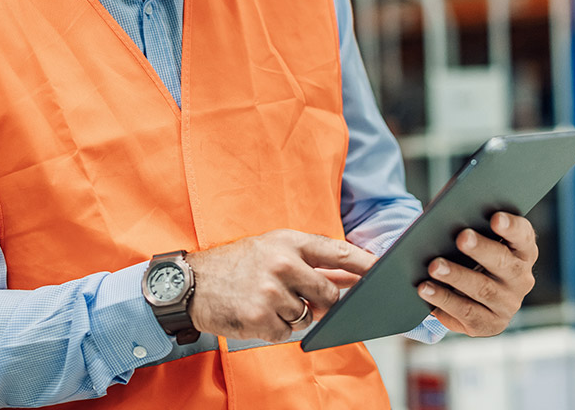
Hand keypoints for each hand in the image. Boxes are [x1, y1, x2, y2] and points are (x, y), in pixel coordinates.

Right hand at [186, 229, 376, 342]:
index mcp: (287, 242)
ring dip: (292, 315)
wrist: (191, 283)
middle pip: (329, 294)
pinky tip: (256, 313)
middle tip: (299, 297)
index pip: (337, 252)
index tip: (383, 271)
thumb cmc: (234, 265)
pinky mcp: (261, 317)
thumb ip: (308, 262)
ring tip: (265, 300)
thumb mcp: (269, 249)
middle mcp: (282, 263)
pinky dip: (275, 328)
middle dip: (322, 302)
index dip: (364, 264)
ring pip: (307, 316)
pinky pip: (287, 332)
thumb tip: (347, 281)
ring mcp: (271, 291)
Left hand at [418, 212, 536, 336]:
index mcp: (523, 251)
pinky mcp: (490, 324)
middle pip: (503, 262)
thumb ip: (468, 223)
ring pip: (483, 289)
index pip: (523, 236)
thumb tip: (446, 212)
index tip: (496, 218)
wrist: (470, 295)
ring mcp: (508, 304)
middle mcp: (521, 279)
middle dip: (481, 249)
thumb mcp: (475, 240)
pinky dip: (444, 300)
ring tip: (434, 266)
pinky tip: (425, 289)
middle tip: (461, 237)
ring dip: (457, 276)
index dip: (512, 227)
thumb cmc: (469, 256)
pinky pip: (466, 312)